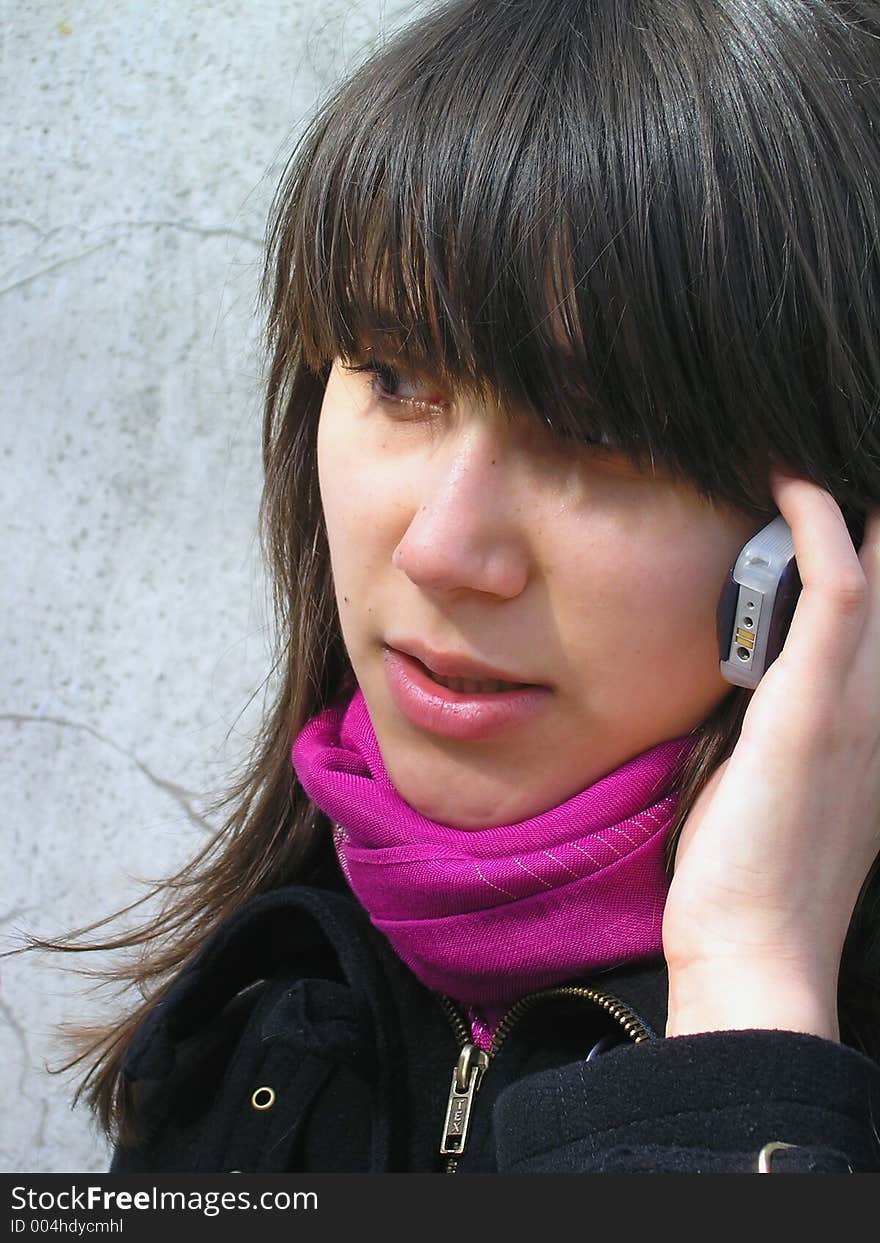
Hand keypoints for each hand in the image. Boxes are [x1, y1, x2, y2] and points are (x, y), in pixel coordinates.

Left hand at [663, 473, 879, 1039]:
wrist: (755, 949)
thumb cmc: (755, 867)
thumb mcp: (775, 774)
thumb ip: (777, 712)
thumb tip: (741, 661)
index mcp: (877, 717)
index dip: (876, 547)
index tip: (840, 500)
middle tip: (840, 448)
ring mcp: (859, 701)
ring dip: (851, 501)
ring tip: (804, 449)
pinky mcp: (813, 707)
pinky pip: (835, 590)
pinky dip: (816, 524)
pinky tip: (789, 482)